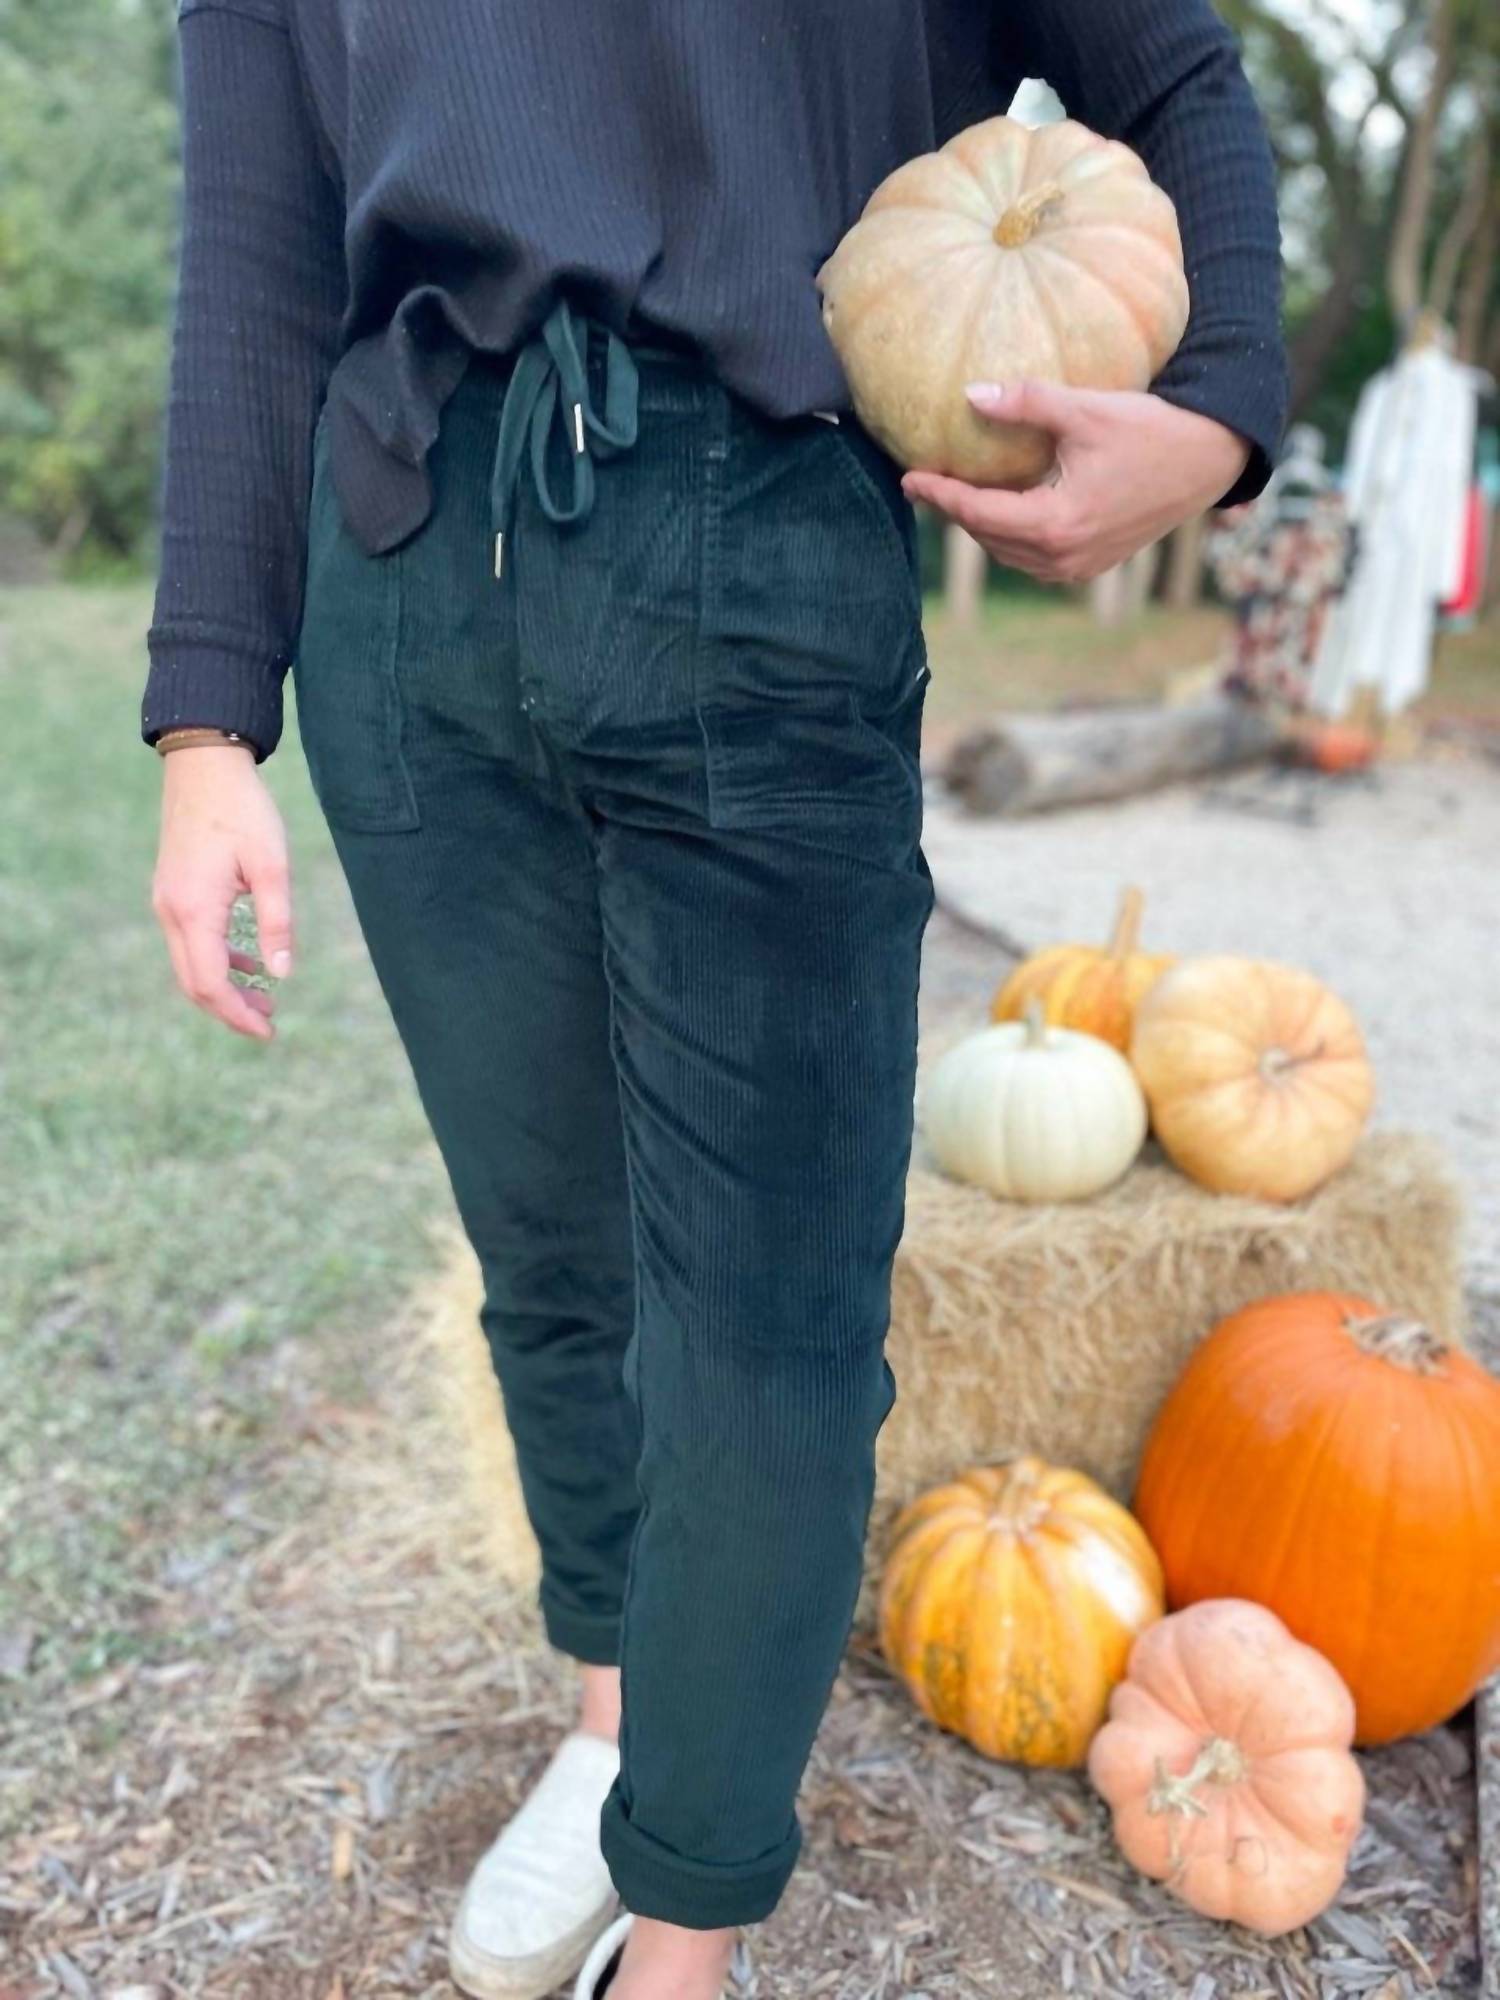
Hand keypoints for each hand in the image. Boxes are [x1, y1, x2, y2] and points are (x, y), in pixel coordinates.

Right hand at [152, 745, 291, 1040]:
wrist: (203, 764)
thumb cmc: (243, 810)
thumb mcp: (272, 866)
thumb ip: (277, 923)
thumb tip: (282, 974)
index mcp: (194, 911)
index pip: (210, 983)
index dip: (238, 1015)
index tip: (269, 1032)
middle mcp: (171, 912)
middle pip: (194, 983)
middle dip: (230, 1010)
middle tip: (270, 1024)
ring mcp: (166, 901)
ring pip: (189, 965)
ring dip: (224, 987)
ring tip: (265, 999)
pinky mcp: (172, 890)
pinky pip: (189, 942)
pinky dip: (216, 961)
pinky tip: (248, 962)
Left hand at [902, 382, 1250, 584]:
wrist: (1209, 459)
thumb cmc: (1149, 429)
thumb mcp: (1085, 410)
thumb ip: (1026, 403)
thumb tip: (970, 395)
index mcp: (1056, 523)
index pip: (978, 512)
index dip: (941, 494)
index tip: (910, 478)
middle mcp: (1063, 556)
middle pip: (988, 537)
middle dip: (955, 511)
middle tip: (926, 484)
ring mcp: (1079, 566)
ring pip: (1010, 553)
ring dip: (982, 527)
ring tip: (957, 496)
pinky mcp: (1093, 565)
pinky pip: (1035, 558)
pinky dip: (1012, 537)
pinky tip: (1002, 510)